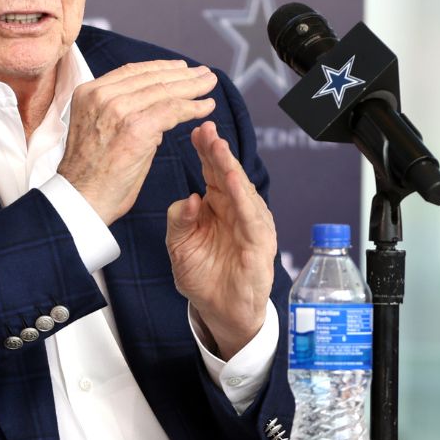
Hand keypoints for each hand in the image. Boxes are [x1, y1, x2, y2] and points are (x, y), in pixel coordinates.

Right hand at [59, 60, 216, 223]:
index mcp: (89, 92)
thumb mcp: (100, 130)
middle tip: (205, 74)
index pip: (132, 71)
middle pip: (151, 77)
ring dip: (193, 87)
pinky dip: (193, 108)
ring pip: (164, 90)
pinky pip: (172, 110)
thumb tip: (156, 112)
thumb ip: (125, 114)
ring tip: (211, 84)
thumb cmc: (92, 174)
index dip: (161, 67)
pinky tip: (207, 106)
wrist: (80, 200)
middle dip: (183, 75)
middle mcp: (101, 95)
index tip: (182, 68)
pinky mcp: (135, 128)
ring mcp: (118, 109)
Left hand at [166, 121, 276, 359]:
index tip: (196, 130)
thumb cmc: (202, 275)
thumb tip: (187, 197)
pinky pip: (252, 217)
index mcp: (217, 204)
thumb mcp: (178, 245)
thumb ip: (179, 220)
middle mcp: (236, 209)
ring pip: (241, 191)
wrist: (220, 309)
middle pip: (227, 174)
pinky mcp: (260, 243)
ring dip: (230, 168)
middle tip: (208, 129)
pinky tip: (233, 182)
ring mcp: (251, 224)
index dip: (205, 150)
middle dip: (218, 151)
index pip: (211, 170)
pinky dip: (243, 199)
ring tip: (219, 148)